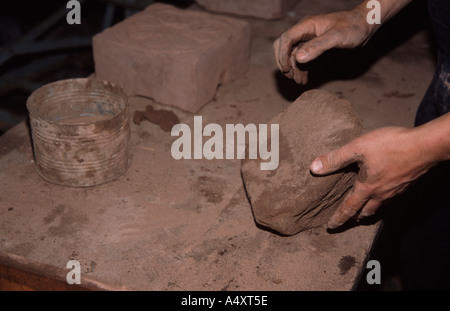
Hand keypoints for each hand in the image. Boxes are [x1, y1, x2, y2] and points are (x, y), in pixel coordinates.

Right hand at [273, 7, 371, 83]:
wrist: (366, 26)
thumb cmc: (352, 27)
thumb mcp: (336, 37)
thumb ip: (317, 46)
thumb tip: (298, 59)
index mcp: (306, 26)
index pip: (286, 39)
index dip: (282, 55)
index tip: (287, 69)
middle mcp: (305, 33)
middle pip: (284, 47)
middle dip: (284, 62)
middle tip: (290, 76)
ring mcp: (309, 41)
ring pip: (293, 56)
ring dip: (294, 69)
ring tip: (299, 81)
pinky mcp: (316, 50)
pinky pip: (303, 61)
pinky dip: (301, 70)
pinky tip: (304, 80)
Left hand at [309, 127, 435, 228]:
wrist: (426, 146)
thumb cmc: (391, 145)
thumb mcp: (357, 147)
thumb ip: (336, 158)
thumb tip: (314, 168)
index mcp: (367, 188)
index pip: (349, 208)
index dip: (338, 218)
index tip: (330, 227)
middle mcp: (382, 194)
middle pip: (366, 211)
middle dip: (355, 218)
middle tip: (347, 221)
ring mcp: (396, 190)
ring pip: (380, 206)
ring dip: (369, 210)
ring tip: (363, 211)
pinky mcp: (407, 183)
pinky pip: (391, 198)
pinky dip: (383, 201)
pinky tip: (383, 194)